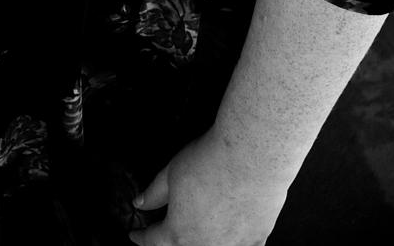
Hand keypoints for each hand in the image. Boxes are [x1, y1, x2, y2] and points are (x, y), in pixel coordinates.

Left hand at [128, 129, 288, 245]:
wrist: (251, 156)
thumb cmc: (212, 161)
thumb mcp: (170, 173)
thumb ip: (154, 194)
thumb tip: (141, 202)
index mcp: (178, 233)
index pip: (153, 241)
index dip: (141, 237)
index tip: (136, 234)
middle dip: (172, 240)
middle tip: (169, 227)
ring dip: (200, 240)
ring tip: (198, 224)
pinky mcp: (257, 239)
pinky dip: (232, 242)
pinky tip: (229, 232)